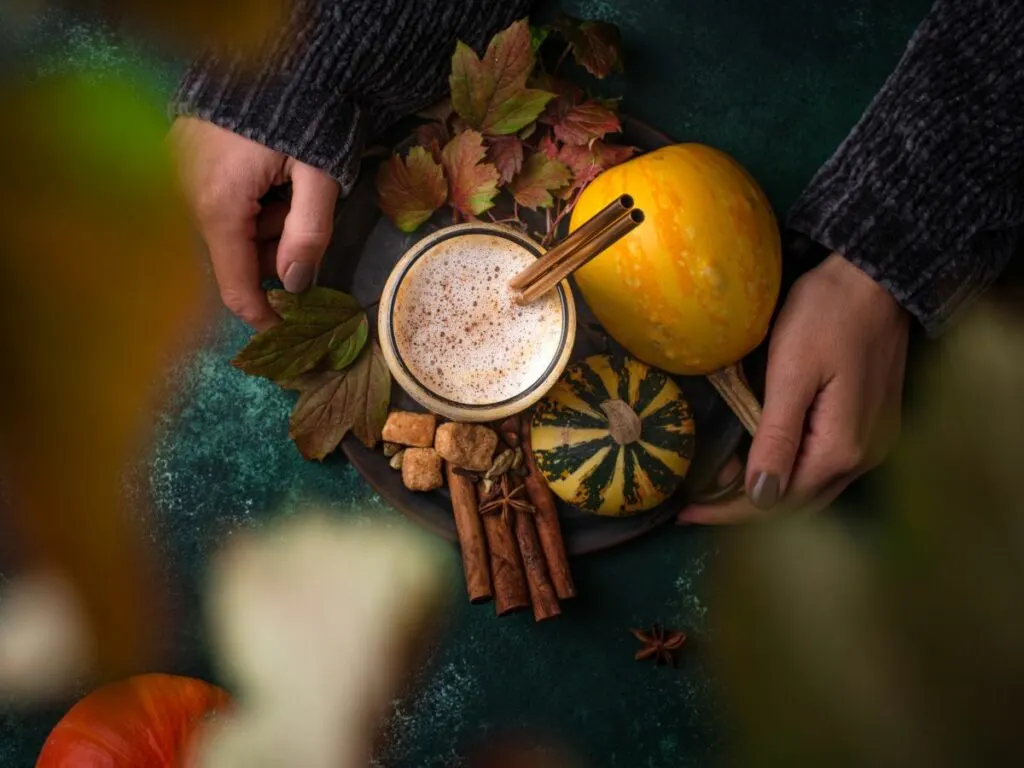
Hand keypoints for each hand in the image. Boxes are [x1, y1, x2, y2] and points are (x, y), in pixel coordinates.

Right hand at [169, 117, 339, 329]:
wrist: (274, 55)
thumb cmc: (300, 113)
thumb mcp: (318, 175)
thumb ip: (310, 233)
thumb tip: (295, 284)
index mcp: (220, 207)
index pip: (236, 287)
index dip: (261, 316)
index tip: (284, 331)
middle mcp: (189, 196)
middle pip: (237, 255)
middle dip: (275, 249)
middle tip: (303, 210)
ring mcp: (181, 176)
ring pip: (230, 228)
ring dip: (264, 221)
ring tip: (288, 180)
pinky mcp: (183, 157)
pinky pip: (218, 200)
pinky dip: (248, 199)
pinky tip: (267, 170)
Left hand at [679, 254, 909, 524]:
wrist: (876, 278)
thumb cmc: (828, 314)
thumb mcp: (792, 371)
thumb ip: (776, 437)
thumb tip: (760, 496)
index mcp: (841, 448)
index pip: (779, 501)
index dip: (730, 513)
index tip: (687, 515)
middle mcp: (863, 458)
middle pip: (797, 502)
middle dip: (744, 510)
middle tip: (695, 508)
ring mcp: (871, 444)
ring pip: (811, 487)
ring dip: (766, 493)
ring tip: (717, 491)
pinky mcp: (870, 427)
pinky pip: (822, 465)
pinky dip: (788, 471)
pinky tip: (759, 463)